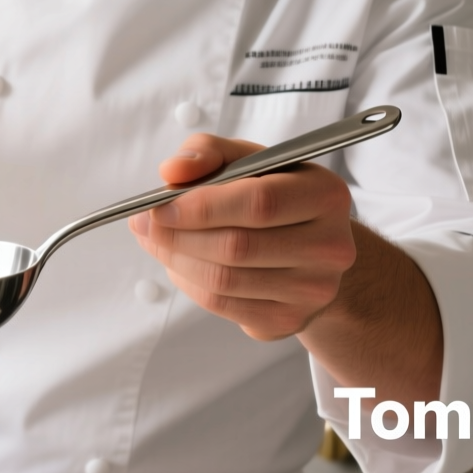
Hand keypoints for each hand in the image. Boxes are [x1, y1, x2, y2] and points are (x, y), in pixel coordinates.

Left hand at [129, 134, 356, 340]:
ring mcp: (313, 290)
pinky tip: (179, 264)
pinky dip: (189, 283)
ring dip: (176, 260)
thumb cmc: (273, 194)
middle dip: (177, 236)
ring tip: (155, 241)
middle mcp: (330, 247)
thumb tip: (173, 171)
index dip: (202, 207)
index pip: (259, 203)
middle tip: (142, 224)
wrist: (311, 248)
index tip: (159, 206)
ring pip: (224, 280)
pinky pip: (222, 305)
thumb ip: (207, 152)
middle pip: (237, 247)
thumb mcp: (246, 159)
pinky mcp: (289, 321)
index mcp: (326, 195)